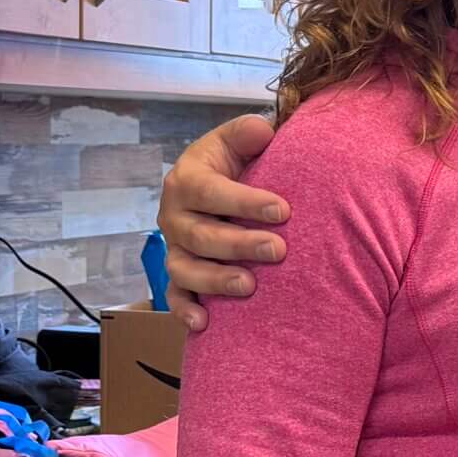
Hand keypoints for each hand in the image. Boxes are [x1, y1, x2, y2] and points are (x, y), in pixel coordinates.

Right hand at [157, 113, 285, 331]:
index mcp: (187, 180)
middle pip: (201, 236)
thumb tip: (263, 131)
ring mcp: (175, 248)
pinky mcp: (179, 274)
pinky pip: (175, 296)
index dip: (244, 201)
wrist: (224, 186)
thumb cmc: (237, 163)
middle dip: (240, 244)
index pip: (210, 191)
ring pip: (185, 269)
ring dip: (215, 280)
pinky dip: (184, 311)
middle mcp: (174, 216)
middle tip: (280, 251)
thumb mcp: (239, 140)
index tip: (283, 210)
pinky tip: (204, 324)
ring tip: (250, 286)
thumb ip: (249, 133)